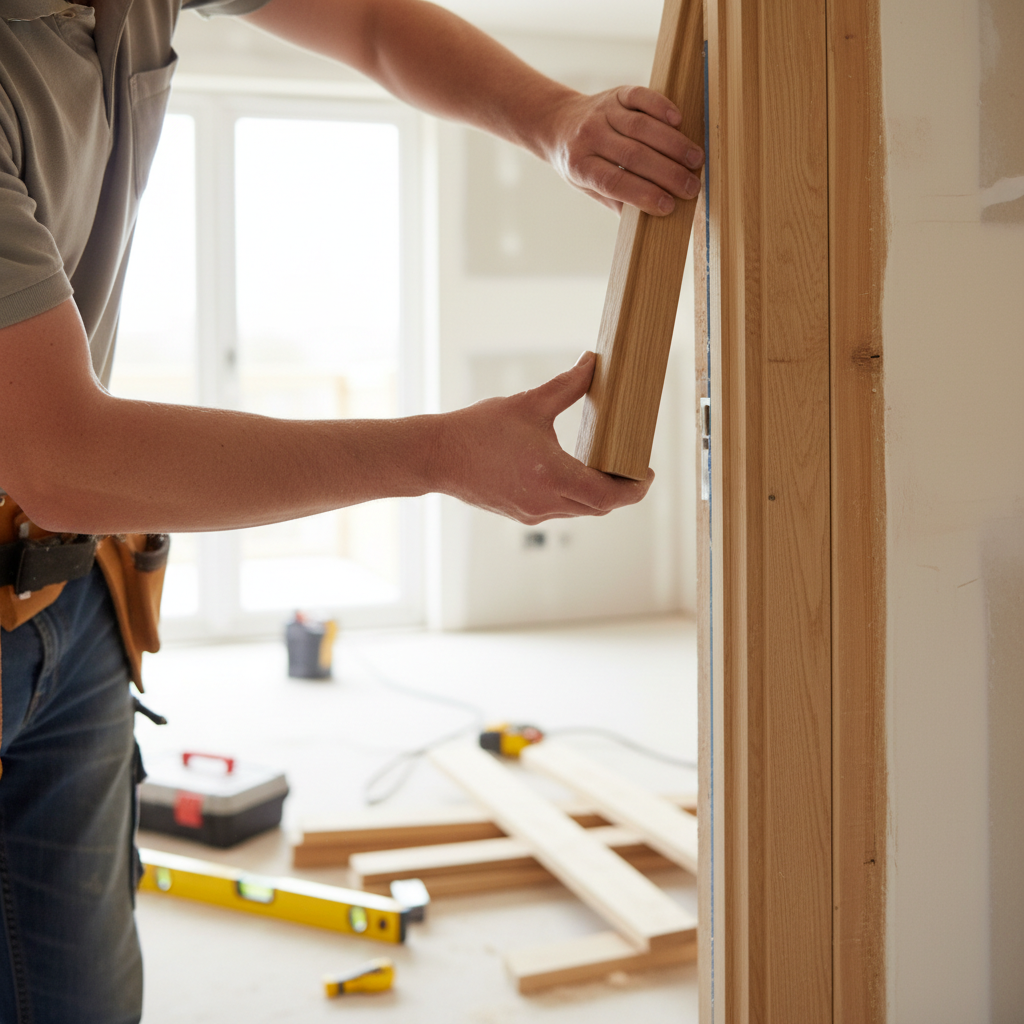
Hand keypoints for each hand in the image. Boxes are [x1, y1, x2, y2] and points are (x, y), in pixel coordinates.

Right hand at [434, 352, 652, 524]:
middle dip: (621, 491)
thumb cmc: (479, 429)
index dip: (635, 489)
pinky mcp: (521, 514)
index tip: (647, 473)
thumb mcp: (528, 403)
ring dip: (599, 494)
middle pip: (600, 507)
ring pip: (581, 511)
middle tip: (633, 468)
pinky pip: (561, 509)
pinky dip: (575, 496)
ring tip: (608, 468)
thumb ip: (567, 385)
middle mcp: (546, 501)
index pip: (609, 496)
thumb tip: (594, 361)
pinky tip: (575, 474)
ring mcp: (533, 512)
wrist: (437, 457)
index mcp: (552, 475)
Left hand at [542, 86, 703, 216]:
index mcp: (581, 166)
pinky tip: (680, 122)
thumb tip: (649, 220)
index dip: (644, 194)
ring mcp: (603, 112)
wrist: (559, 124)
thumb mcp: (587, 187)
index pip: (615, 182)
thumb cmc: (581, 163)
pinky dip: (662, 107)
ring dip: (673, 144)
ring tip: (696, 160)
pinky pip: (641, 97)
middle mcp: (589, 136)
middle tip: (692, 187)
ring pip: (642, 127)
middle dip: (667, 173)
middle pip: (633, 155)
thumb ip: (615, 200)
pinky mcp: (617, 93)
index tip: (669, 206)